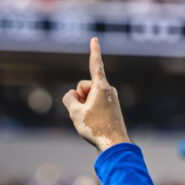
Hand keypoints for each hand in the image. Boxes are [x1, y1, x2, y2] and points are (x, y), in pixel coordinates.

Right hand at [63, 37, 129, 151]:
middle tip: (86, 113)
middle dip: (80, 96)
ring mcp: (112, 100)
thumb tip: (73, 96)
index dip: (94, 51)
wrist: (115, 146)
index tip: (95, 38)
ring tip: (92, 121)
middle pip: (85, 86)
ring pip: (89, 97)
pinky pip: (95, 105)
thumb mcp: (75, 112)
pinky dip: (91, 111)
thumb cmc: (96, 128)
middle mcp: (109, 90)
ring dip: (85, 106)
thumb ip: (69, 98)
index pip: (95, 64)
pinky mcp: (113, 108)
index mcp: (101, 87)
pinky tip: (96, 124)